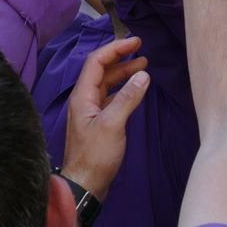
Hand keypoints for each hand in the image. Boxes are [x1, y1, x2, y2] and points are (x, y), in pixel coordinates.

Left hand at [61, 36, 149, 199]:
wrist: (84, 185)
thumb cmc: (96, 156)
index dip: (115, 48)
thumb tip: (143, 74)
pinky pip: (111, 98)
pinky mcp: (98, 123)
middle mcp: (84, 99)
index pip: (96, 62)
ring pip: (107, 84)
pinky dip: (124, 90)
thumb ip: (128, 98)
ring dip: (123, 73)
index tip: (136, 41)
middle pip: (101, 70)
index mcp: (83, 96)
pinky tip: (136, 89)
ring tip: (144, 65)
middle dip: (121, 58)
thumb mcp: (113, 125)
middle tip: (142, 49)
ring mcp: (90, 111)